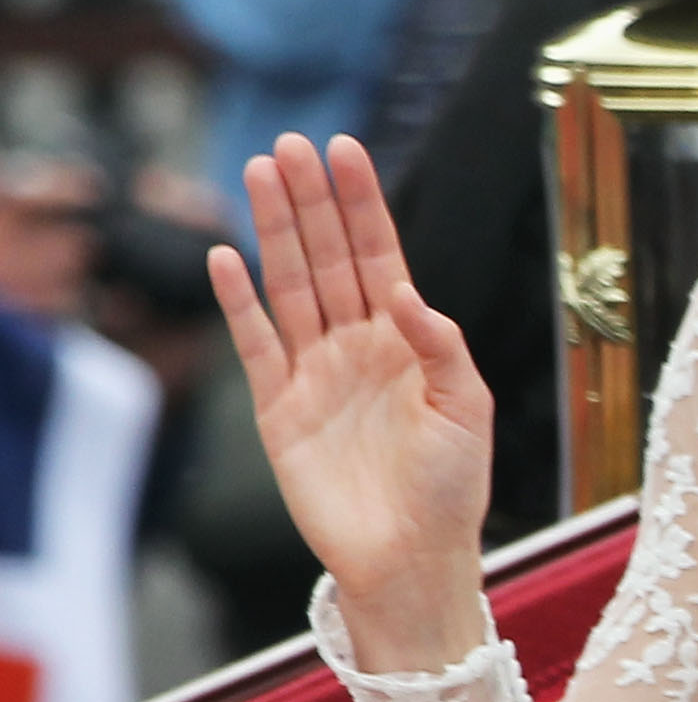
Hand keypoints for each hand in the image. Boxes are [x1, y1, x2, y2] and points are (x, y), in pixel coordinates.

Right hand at [207, 135, 493, 669]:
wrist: (410, 558)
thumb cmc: (452, 489)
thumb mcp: (467, 410)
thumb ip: (441, 346)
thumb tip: (405, 292)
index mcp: (409, 340)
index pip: (381, 255)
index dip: (362, 204)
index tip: (345, 149)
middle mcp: (358, 345)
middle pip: (328, 257)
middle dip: (311, 200)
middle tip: (290, 142)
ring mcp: (315, 373)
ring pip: (289, 285)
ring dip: (274, 230)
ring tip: (259, 172)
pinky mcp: (278, 409)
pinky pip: (255, 344)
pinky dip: (238, 302)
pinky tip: (226, 256)